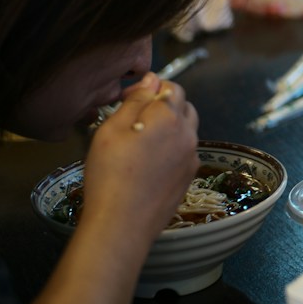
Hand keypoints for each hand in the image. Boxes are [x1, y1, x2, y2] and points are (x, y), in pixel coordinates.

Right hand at [80, 72, 200, 238]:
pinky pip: (184, 154)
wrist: (122, 223)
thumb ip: (136, 100)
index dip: (151, 88)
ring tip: (139, 142)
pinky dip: (171, 150)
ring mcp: (192, 158)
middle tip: (134, 119)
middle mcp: (188, 135)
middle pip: (184, 108)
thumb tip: (153, 79)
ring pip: (186, 131)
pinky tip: (148, 164)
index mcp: (170, 118)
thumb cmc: (110, 174)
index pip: (173, 88)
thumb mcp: (112, 130)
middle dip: (163, 106)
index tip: (128, 99)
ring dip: (168, 128)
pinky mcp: (189, 178)